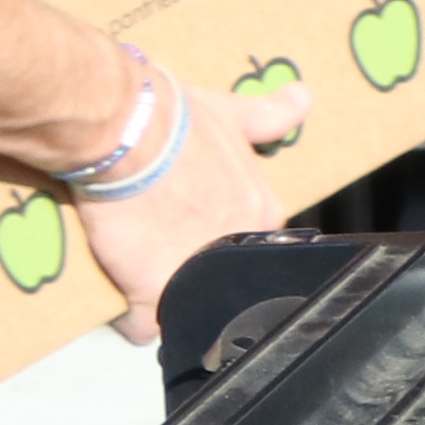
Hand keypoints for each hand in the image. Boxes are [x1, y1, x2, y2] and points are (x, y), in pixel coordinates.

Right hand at [71, 59, 305, 340]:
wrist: (127, 132)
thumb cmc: (177, 120)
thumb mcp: (231, 112)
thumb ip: (270, 115)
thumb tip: (303, 98)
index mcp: (258, 211)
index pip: (248, 242)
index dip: (218, 239)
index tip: (192, 227)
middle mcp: (236, 247)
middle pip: (221, 276)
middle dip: (196, 270)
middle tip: (160, 248)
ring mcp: (195, 274)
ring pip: (187, 304)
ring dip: (168, 300)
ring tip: (139, 280)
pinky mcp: (151, 291)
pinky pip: (144, 327)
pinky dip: (131, 323)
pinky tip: (122, 311)